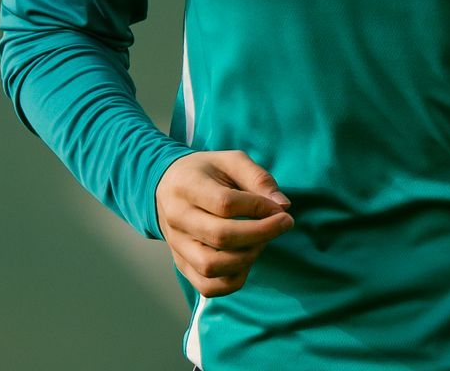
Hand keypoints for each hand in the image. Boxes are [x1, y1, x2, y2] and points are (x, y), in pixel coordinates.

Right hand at [154, 150, 294, 297]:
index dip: (259, 208)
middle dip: (261, 233)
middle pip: (221, 237)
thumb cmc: (204, 172)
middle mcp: (176, 217)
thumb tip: (283, 206)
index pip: (225, 204)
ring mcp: (176, 244)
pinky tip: (246, 259)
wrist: (166, 186)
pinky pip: (208, 287)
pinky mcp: (181, 264)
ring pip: (212, 267)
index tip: (280, 208)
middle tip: (283, 224)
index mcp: (187, 186)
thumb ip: (258, 178)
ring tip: (261, 242)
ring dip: (247, 258)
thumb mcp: (230, 161)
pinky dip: (233, 280)